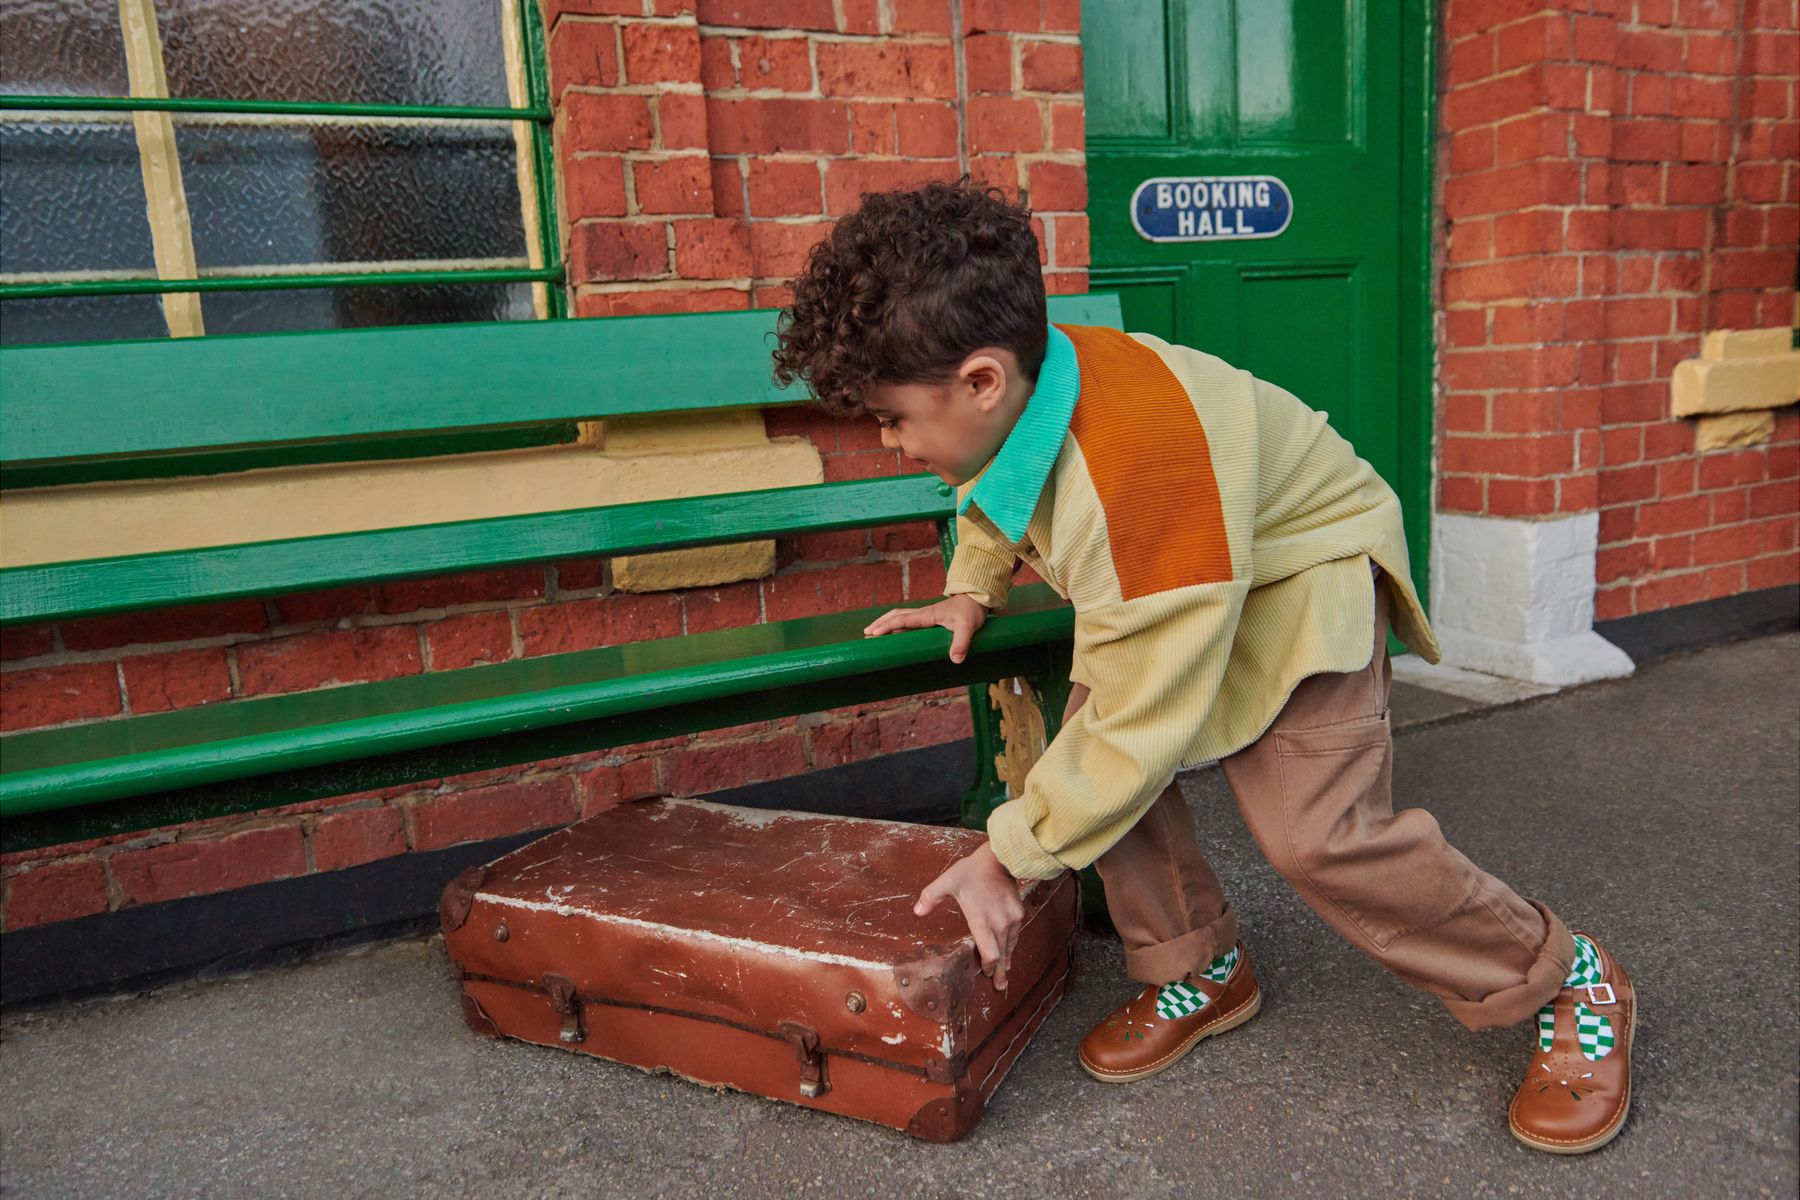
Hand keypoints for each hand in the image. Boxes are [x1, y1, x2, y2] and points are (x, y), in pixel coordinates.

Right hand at [863, 594, 987, 662]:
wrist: (976, 599)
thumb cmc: (971, 612)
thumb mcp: (968, 628)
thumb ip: (961, 643)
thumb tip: (955, 659)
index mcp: (927, 615)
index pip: (902, 620)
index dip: (887, 627)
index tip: (873, 634)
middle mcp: (923, 613)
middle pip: (895, 615)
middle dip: (880, 623)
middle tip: (866, 634)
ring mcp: (925, 614)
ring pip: (899, 615)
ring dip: (885, 621)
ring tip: (872, 631)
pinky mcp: (928, 617)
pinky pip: (906, 618)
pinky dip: (895, 623)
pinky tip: (893, 631)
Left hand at [914, 842, 1024, 989]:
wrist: (999, 859)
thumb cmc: (971, 871)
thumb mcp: (947, 881)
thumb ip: (931, 896)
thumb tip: (917, 911)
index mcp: (981, 919)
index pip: (989, 952)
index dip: (988, 966)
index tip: (985, 974)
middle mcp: (998, 923)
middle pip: (1001, 955)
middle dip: (999, 971)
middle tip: (998, 986)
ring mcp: (1010, 919)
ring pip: (1010, 946)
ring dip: (1006, 960)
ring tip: (1004, 973)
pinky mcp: (1018, 913)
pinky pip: (1014, 935)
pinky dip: (1010, 945)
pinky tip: (1009, 951)